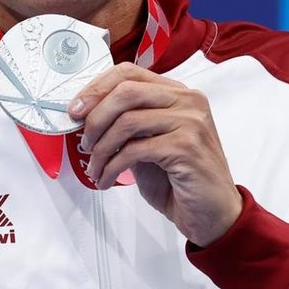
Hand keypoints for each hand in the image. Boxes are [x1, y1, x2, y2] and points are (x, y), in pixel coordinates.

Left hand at [71, 64, 242, 246]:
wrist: (212, 214)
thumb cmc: (180, 180)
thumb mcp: (149, 143)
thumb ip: (128, 123)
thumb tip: (86, 115)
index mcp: (178, 93)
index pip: (128, 73)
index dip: (96, 88)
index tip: (76, 110)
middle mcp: (188, 101)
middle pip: (125, 92)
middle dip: (95, 118)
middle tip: (83, 142)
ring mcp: (190, 122)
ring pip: (127, 121)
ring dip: (101, 148)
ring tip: (95, 168)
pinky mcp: (186, 147)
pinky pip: (134, 150)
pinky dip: (112, 166)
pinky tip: (107, 179)